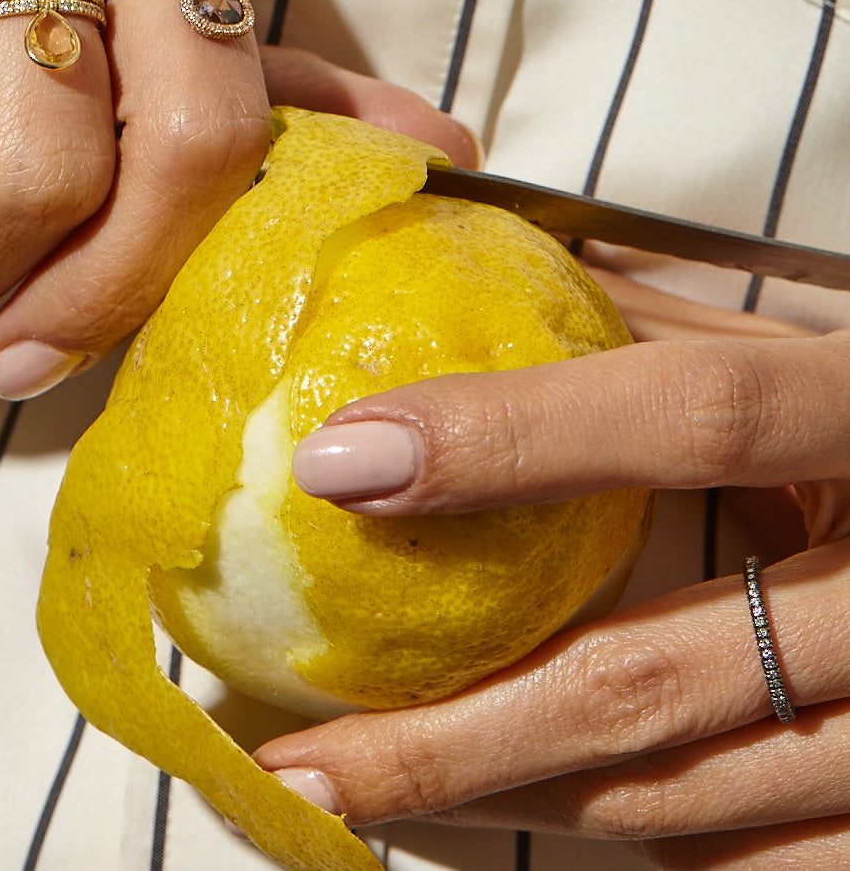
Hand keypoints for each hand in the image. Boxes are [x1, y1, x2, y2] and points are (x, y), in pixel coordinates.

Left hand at [255, 315, 849, 866]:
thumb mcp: (837, 345)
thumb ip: (682, 322)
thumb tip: (492, 275)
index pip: (695, 414)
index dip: (510, 438)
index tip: (335, 464)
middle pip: (654, 675)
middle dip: (450, 735)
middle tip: (291, 759)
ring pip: (692, 798)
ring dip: (508, 807)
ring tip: (359, 802)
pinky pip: (765, 863)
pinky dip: (635, 850)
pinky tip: (523, 819)